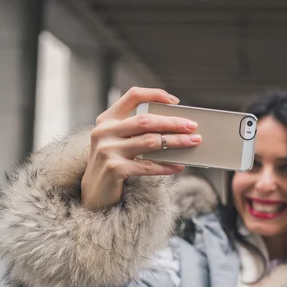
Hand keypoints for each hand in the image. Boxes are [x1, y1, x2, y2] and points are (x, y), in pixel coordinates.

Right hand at [81, 87, 201, 209]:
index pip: (133, 96)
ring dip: (175, 142)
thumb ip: (137, 130)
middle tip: (193, 126)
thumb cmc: (113, 161)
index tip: (175, 102)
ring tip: (193, 142)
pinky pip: (148, 165)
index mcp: (107, 119)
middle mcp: (105, 131)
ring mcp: (108, 150)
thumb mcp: (118, 140)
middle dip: (173, 122)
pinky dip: (166, 166)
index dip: (155, 95)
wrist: (93, 191)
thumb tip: (176, 127)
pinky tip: (179, 166)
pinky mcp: (114, 169)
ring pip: (150, 142)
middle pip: (146, 121)